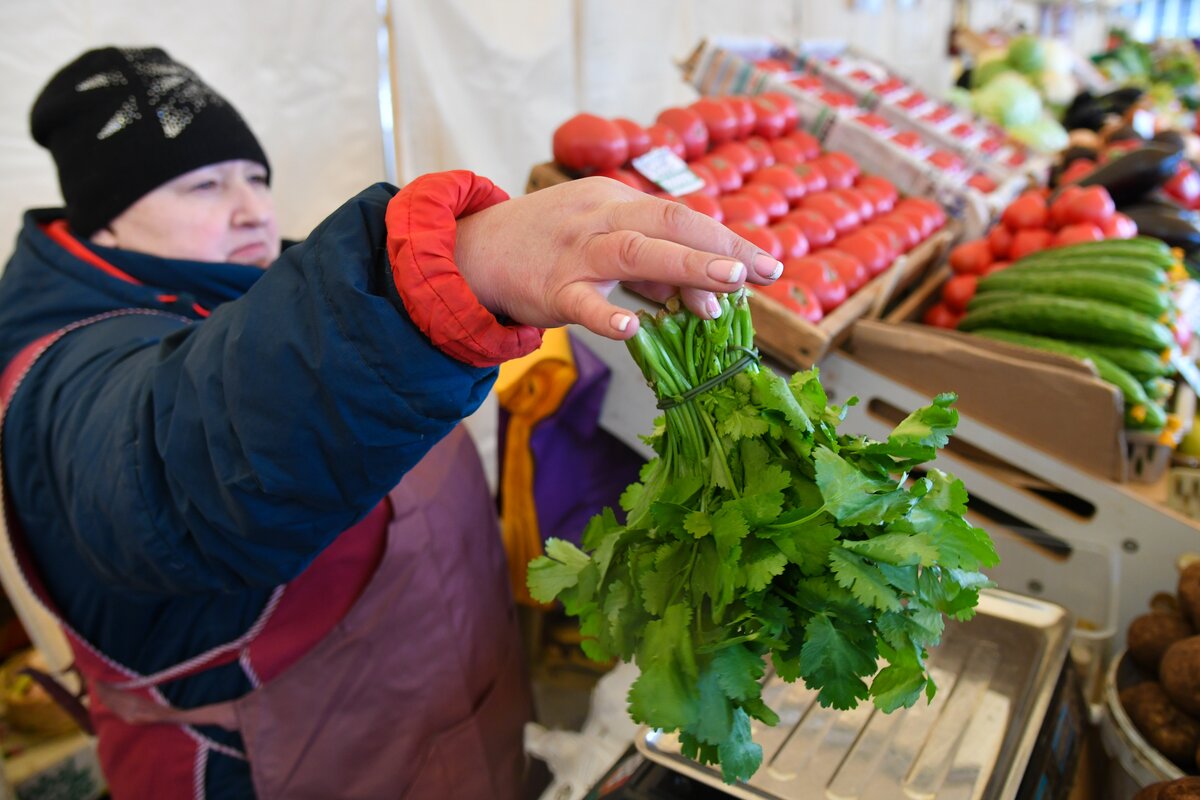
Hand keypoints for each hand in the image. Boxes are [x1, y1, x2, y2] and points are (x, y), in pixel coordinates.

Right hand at [454, 177, 782, 339]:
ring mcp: (574, 251)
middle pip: (668, 222)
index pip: (682, 216)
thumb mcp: (605, 241)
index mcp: (618, 201)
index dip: (727, 239)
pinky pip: (580, 301)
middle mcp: (600, 217)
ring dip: (684, 266)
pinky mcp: (549, 288)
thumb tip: (710, 300)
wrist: (476, 250)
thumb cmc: (551, 246)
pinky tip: (630, 329)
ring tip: (726, 285)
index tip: (767, 266)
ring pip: (634, 252)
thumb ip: (657, 270)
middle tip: (763, 272)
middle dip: (719, 246)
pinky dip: (605, 314)